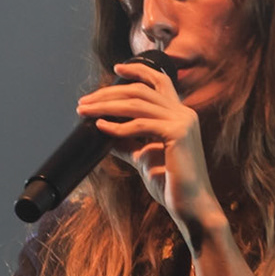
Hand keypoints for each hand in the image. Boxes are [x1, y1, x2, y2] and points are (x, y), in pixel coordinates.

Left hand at [76, 60, 225, 235]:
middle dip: (109, 93)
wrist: (190, 206)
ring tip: (84, 111)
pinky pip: (140, 125)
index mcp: (179, 115)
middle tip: (84, 102)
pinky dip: (117, 127)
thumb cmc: (171, 183)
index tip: (116, 69)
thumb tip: (104, 131)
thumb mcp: (144, 157)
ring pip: (137, 104)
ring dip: (106, 106)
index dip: (138, 71)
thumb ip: (128, 143)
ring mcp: (183, 121)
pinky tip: (101, 127)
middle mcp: (183, 113)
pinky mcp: (178, 134)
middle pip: (141, 90)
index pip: (160, 81)